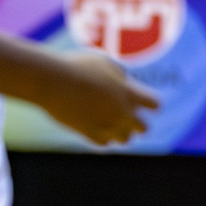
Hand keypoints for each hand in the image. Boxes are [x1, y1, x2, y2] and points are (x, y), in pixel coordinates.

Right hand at [38, 52, 158, 145]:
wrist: (52, 81)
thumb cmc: (76, 66)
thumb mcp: (102, 62)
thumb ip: (118, 74)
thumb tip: (123, 81)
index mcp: (129, 93)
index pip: (154, 104)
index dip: (150, 103)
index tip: (143, 102)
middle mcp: (122, 112)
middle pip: (143, 127)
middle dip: (137, 123)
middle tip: (126, 116)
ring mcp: (106, 125)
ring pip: (125, 139)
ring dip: (120, 132)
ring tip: (110, 123)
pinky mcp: (88, 134)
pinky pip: (103, 143)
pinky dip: (102, 137)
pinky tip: (96, 129)